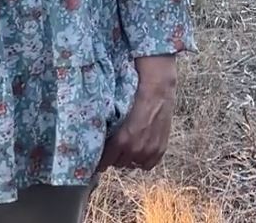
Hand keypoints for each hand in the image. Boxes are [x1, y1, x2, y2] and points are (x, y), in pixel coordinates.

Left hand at [97, 57, 176, 172]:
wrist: (157, 90)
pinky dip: (143, 160)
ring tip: (126, 148)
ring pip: (132, 165)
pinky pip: (147, 165)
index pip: (105, 161)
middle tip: (113, 148)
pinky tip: (139, 150)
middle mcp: (135, 149)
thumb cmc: (134, 95)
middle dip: (114, 156)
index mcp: (121, 140)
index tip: (96, 157)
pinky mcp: (160, 149)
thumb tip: (94, 135)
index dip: (100, 160)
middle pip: (118, 164)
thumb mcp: (115, 111)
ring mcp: (149, 151)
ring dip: (128, 158)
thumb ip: (106, 126)